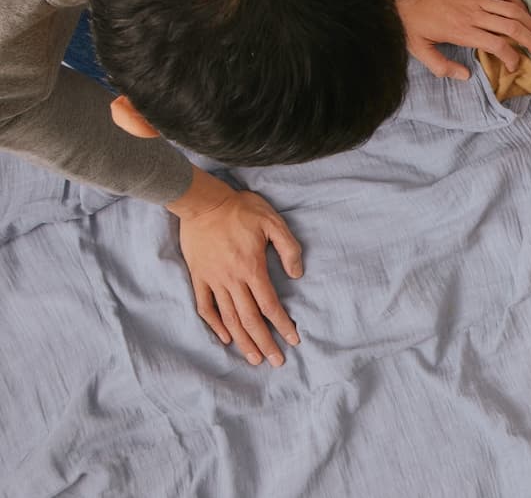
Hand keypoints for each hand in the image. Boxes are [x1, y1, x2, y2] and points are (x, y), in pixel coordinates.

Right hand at [169, 168, 302, 365]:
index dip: (282, 325)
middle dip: (265, 343)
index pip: (270, 305)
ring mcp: (213, 280)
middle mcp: (232, 280)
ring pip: (228, 318)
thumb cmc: (241, 210)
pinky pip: (205, 307)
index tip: (293, 341)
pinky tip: (224, 338)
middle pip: (250, 319)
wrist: (203, 203)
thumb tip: (297, 274)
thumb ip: (289, 248)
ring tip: (254, 358)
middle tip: (276, 362)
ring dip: (242, 341)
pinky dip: (214, 325)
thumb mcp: (273, 222)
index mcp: (252, 268)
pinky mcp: (199, 277)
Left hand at [396, 0, 530, 79]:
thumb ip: (441, 66)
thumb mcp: (418, 47)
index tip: (515, 65)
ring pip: (513, 9)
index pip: (498, 46)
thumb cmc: (411, 15)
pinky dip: (518, 1)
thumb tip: (465, 76)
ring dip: (530, 21)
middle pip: (513, 28)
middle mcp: (475, 14)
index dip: (512, 58)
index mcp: (463, 32)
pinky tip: (523, 9)